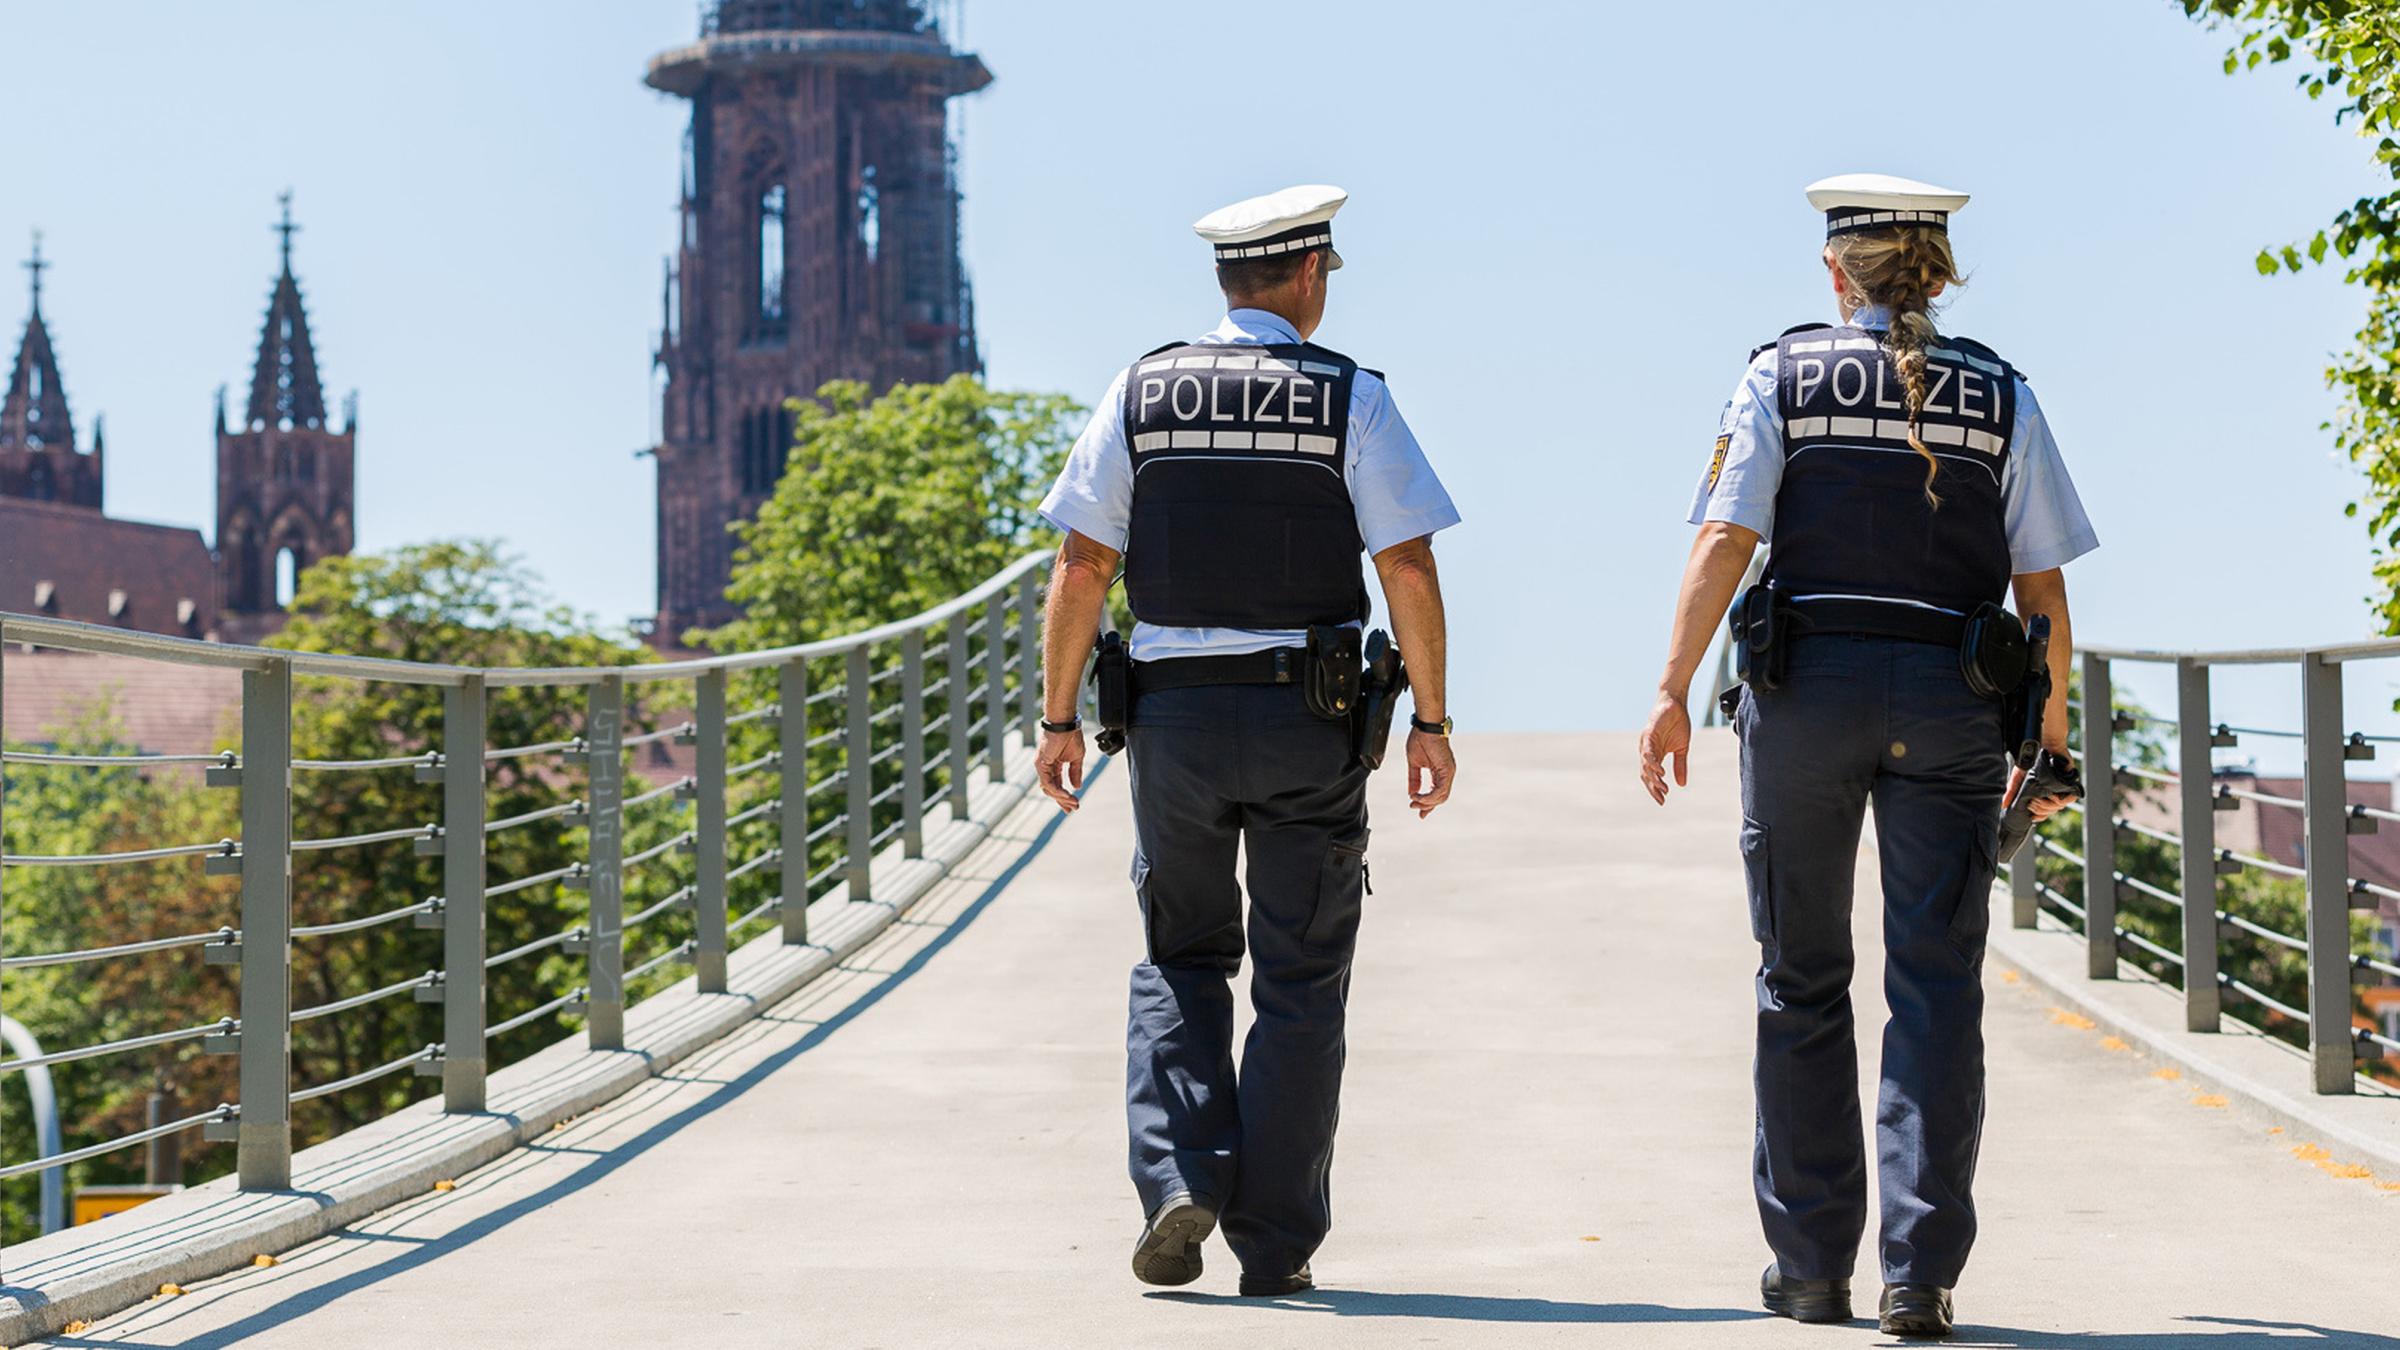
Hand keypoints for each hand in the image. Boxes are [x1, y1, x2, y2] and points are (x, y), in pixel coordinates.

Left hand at [1036, 726, 1086, 812]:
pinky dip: (1057, 790)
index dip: (1065, 796)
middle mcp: (1046, 767)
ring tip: (1073, 802)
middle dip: (1063, 801)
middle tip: (1072, 809)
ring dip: (1061, 797)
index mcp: (1054, 766)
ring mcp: (1042, 766)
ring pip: (1049, 788)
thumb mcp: (1076, 758)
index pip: (1057, 785)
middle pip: (1052, 790)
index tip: (1074, 805)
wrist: (1066, 724)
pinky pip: (1048, 783)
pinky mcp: (1041, 764)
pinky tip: (1067, 795)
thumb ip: (1075, 773)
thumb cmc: (1070, 736)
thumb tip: (1077, 786)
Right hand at [1406, 729, 1454, 817]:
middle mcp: (1447, 773)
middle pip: (1440, 798)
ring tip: (1414, 801)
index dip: (1428, 804)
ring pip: (1441, 796)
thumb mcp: (1414, 763)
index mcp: (1440, 772)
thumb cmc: (1420, 739)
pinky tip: (1418, 796)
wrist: (1425, 726)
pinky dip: (1429, 796)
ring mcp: (1448, 772)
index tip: (1419, 813)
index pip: (1437, 793)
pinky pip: (1440, 790)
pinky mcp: (1447, 770)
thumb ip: (1414, 779)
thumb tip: (1412, 793)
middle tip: (1413, 807)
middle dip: (1426, 805)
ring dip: (1427, 802)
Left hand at [1639, 691, 1690, 805]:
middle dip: (1653, 787)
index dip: (1655, 789)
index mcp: (1655, 755)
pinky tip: (1660, 771)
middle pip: (1646, 774)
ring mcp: (1646, 743)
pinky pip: (1648, 752)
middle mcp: (1648, 751)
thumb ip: (1680, 765)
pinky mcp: (1648, 735)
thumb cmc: (1677, 724)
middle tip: (1661, 798)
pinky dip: (1652, 762)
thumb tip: (1681, 784)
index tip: (1662, 801)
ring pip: (1646, 765)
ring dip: (1654, 777)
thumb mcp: (1681, 748)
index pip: (1652, 776)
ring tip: (1662, 787)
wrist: (1676, 704)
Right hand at [2006, 750, 2078, 823]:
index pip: (2044, 811)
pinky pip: (2068, 798)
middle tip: (2032, 803)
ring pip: (2059, 806)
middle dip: (2040, 810)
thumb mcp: (2018, 776)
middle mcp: (2053, 791)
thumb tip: (2003, 805)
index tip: (2032, 817)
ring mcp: (2062, 788)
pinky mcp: (2070, 782)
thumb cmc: (2032, 758)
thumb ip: (2012, 790)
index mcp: (2042, 792)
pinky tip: (2050, 796)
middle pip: (2051, 810)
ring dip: (2048, 805)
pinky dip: (2060, 800)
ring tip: (2039, 798)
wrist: (2045, 744)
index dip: (2039, 816)